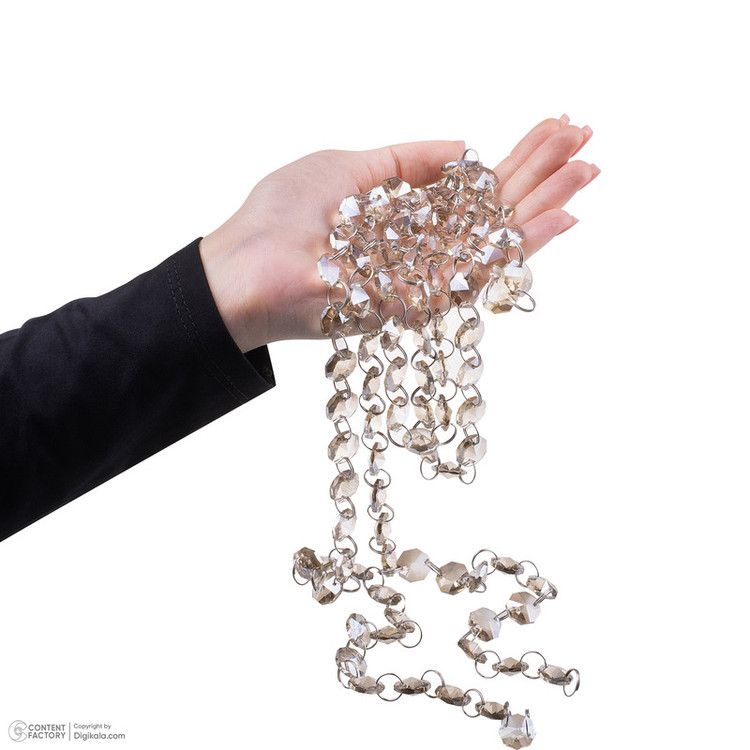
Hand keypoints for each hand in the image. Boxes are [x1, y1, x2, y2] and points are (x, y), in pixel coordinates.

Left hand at [199, 115, 597, 352]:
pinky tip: (559, 217)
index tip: (552, 129)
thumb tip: (463, 147)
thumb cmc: (279, 216)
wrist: (241, 269)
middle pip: (492, 212)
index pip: (471, 189)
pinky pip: (479, 272)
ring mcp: (423, 279)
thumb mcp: (347, 167)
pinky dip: (520, 245)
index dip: (512, 158)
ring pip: (497, 241)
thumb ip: (406, 160)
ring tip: (588, 171)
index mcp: (406, 220)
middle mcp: (422, 252)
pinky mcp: (419, 302)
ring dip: (545, 204)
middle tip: (588, 142)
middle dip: (540, 176)